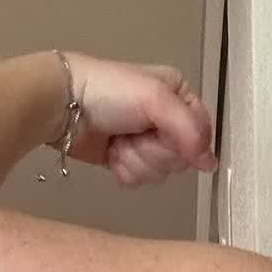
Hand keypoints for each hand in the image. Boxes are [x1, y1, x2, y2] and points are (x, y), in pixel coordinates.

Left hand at [60, 52, 215, 185]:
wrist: (62, 105)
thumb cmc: (107, 92)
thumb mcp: (155, 98)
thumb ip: (190, 129)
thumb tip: (209, 164)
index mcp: (178, 96)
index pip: (202, 132)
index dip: (186, 140)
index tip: (162, 131)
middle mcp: (166, 119)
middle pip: (182, 157)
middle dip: (156, 151)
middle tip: (135, 134)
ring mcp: (146, 141)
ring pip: (162, 172)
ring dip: (138, 160)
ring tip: (119, 141)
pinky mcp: (128, 159)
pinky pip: (142, 179)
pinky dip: (125, 169)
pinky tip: (111, 153)